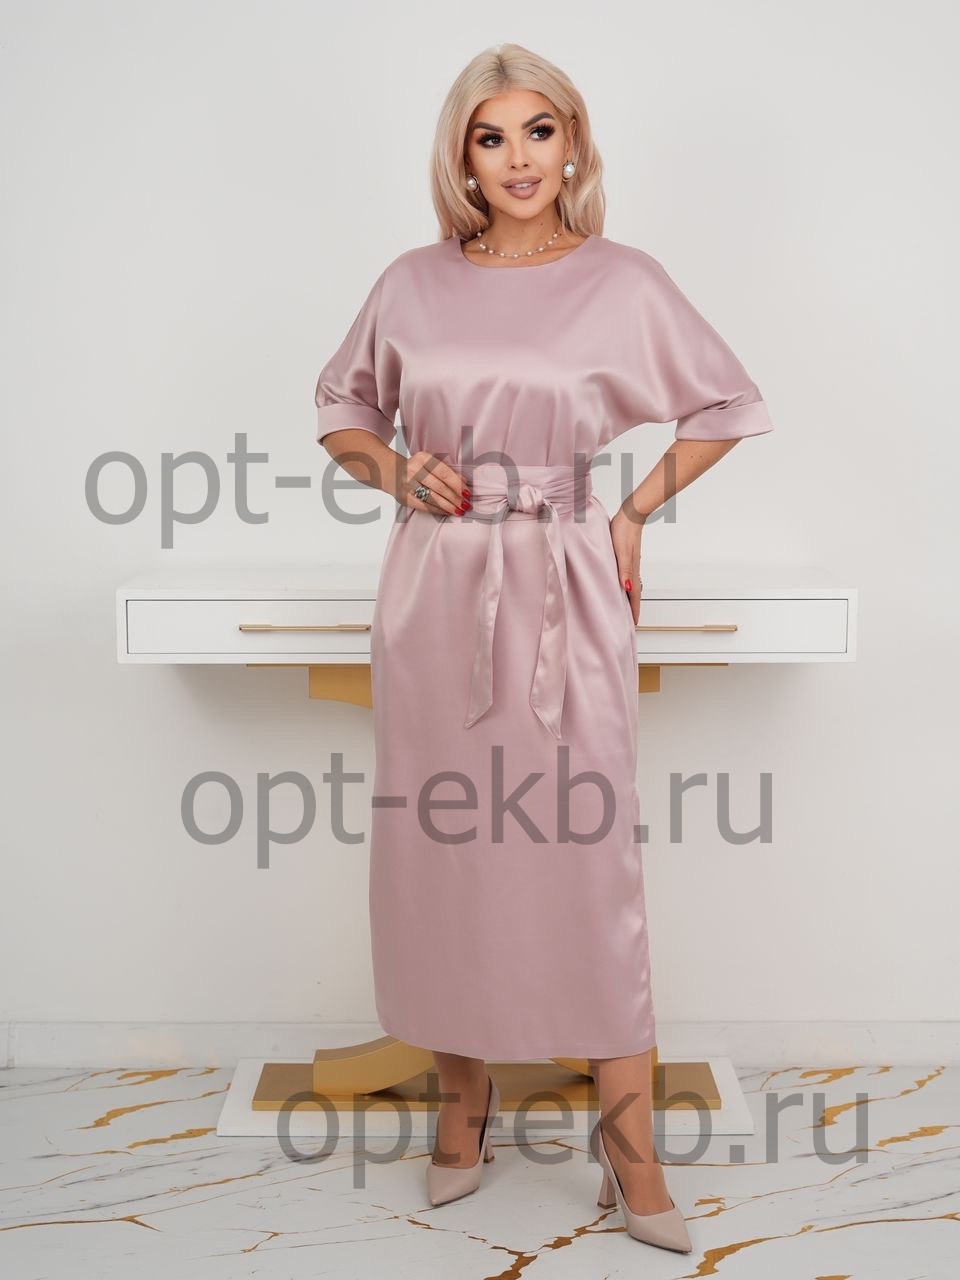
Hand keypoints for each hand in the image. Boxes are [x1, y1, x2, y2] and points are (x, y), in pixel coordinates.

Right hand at [395, 452, 471, 515]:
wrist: (391, 472)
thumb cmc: (417, 468)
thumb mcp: (430, 463)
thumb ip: (447, 470)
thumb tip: (465, 482)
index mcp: (423, 458)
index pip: (444, 473)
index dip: (458, 484)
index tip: (468, 493)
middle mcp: (413, 470)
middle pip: (439, 487)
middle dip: (455, 498)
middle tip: (466, 505)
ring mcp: (407, 484)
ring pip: (432, 498)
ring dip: (448, 506)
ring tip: (459, 511)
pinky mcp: (404, 497)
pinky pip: (424, 506)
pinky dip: (437, 510)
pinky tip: (447, 512)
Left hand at [609, 506, 643, 624]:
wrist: (632, 513)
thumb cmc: (624, 530)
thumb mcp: (622, 551)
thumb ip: (624, 569)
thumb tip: (626, 588)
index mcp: (632, 570)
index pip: (634, 595)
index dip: (634, 610)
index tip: (634, 624)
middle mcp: (633, 568)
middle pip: (634, 593)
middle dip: (632, 608)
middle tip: (630, 621)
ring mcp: (631, 562)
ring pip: (631, 585)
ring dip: (629, 598)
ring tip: (625, 608)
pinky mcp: (628, 556)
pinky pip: (627, 576)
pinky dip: (625, 585)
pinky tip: (620, 585)